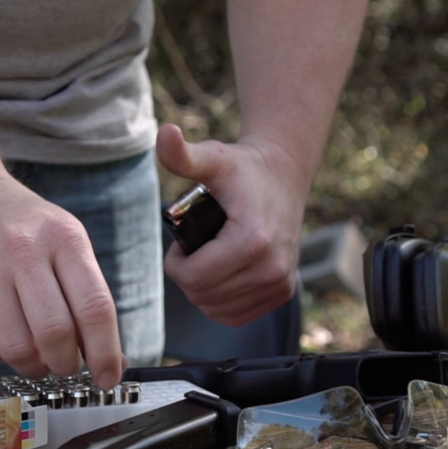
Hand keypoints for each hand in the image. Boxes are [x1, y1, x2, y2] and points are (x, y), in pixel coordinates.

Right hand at [0, 167, 124, 388]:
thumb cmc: (24, 227)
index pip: (94, 307)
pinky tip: (11, 337)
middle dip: (67, 363)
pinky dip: (6, 355)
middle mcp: (24, 251)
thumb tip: (110, 359)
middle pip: (55, 333)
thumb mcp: (64, 240)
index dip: (105, 352)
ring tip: (39, 357)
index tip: (109, 377)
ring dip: (35, 366)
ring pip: (18, 347)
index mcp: (64, 238)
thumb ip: (86, 294)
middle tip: (68, 364)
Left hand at [158, 124, 307, 325]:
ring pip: (216, 309)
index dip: (175, 263)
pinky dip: (219, 302)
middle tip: (192, 249)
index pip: (193, 278)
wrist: (283, 176)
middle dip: (186, 275)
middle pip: (202, 296)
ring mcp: (280, 284)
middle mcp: (271, 268)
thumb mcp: (212, 158)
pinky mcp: (282, 293)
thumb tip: (164, 133)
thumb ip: (183, 154)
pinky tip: (219, 277)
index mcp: (252, 241)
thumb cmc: (243, 169)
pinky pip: (234, 316)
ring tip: (206, 259)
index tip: (181, 243)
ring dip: (201, 290)